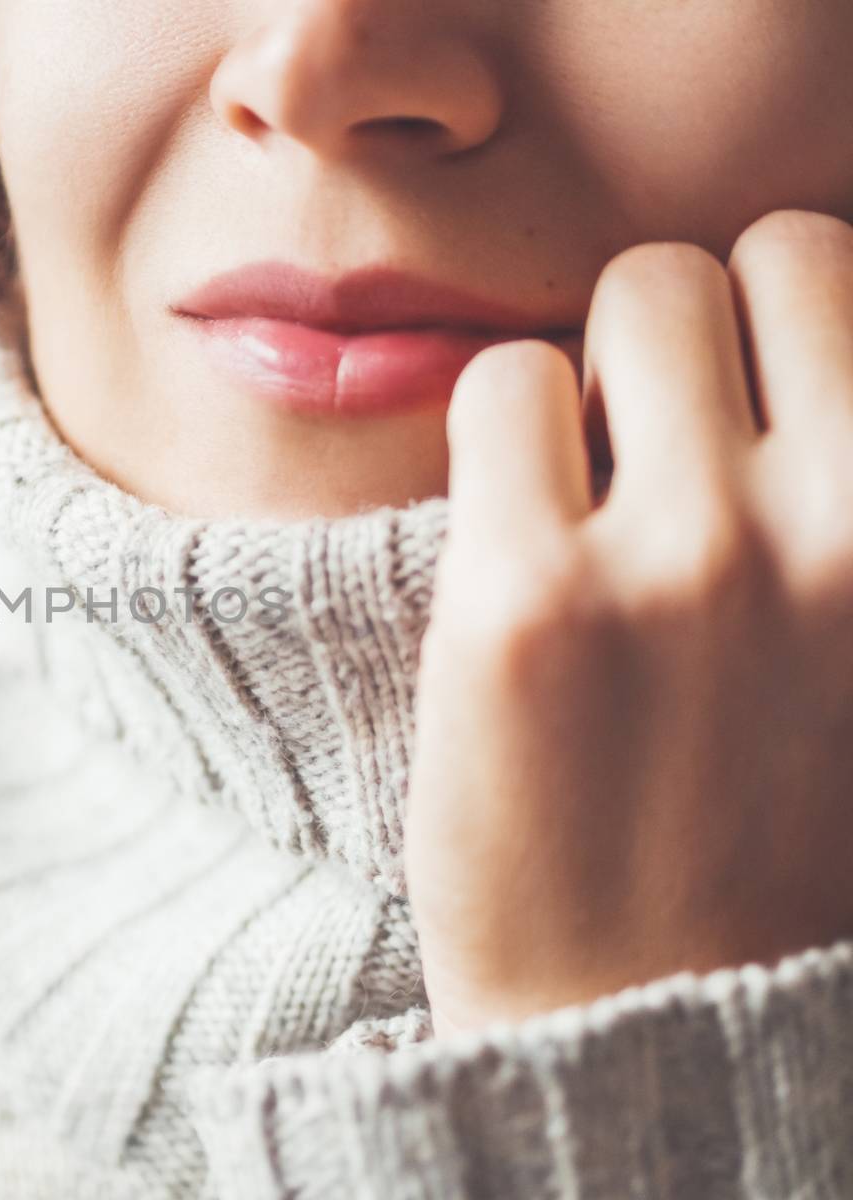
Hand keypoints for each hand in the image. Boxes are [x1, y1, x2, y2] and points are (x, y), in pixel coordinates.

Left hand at [406, 209, 852, 1036]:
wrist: (655, 1015)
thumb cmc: (778, 831)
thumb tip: (795, 350)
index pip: (842, 266)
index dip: (773, 320)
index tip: (736, 394)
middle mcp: (846, 523)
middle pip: (731, 261)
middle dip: (678, 329)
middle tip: (649, 434)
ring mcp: (685, 559)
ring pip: (621, 301)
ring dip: (589, 374)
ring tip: (585, 483)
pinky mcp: (527, 602)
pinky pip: (499, 388)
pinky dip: (501, 430)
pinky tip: (514, 529)